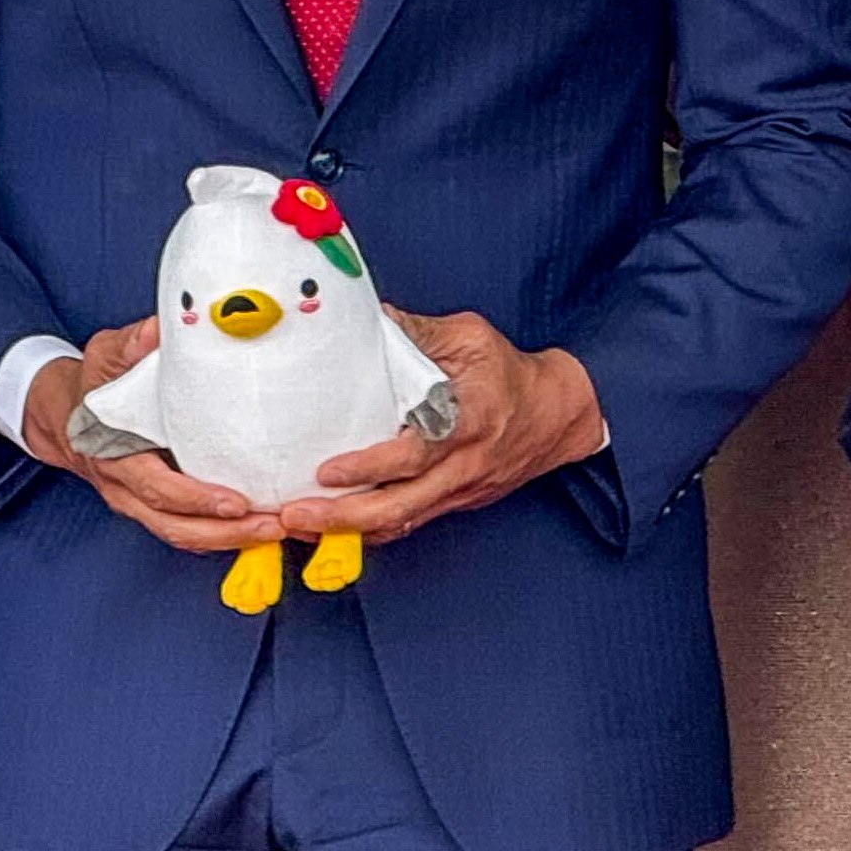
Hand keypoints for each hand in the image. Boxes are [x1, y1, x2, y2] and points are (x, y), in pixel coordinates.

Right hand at [22, 327, 284, 554]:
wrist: (60, 415)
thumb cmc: (90, 384)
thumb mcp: (105, 356)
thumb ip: (132, 345)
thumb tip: (157, 330)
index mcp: (113, 453)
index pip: (156, 487)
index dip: (196, 498)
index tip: (236, 501)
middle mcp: (124, 487)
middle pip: (175, 525)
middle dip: (225, 531)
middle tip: (274, 524)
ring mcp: (136, 502)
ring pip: (181, 535)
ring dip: (229, 539)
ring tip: (276, 530)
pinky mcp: (152, 506)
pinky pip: (185, 530)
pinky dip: (220, 536)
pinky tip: (258, 529)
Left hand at [277, 311, 608, 547]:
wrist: (556, 415)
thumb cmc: (508, 374)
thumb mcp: (469, 338)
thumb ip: (416, 333)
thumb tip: (364, 319)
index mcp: (470, 420)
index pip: (416, 453)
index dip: (371, 466)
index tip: (327, 469)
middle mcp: (463, 464)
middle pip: (401, 505)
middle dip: (343, 516)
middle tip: (294, 514)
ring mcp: (458, 490)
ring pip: (400, 522)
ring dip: (348, 530)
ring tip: (300, 525)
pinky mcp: (453, 502)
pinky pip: (407, 524)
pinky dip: (369, 531)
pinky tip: (332, 529)